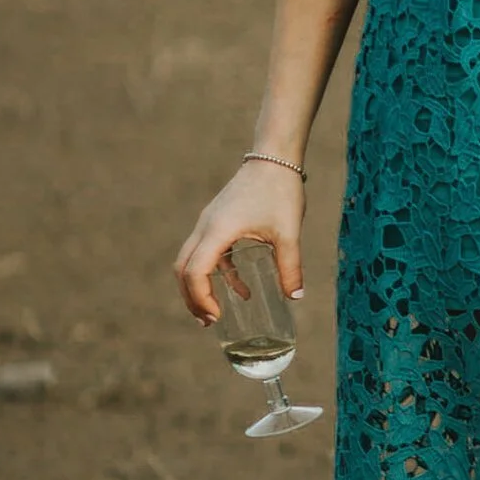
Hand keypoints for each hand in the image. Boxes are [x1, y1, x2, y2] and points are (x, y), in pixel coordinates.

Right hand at [174, 160, 305, 323]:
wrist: (274, 158)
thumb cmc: (280, 191)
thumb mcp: (288, 232)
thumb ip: (291, 266)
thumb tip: (296, 297)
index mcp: (217, 231)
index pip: (195, 271)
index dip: (201, 297)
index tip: (217, 316)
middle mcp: (205, 227)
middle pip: (183, 269)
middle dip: (191, 297)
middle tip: (208, 321)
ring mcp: (209, 223)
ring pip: (190, 260)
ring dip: (198, 287)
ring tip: (215, 312)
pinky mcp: (218, 221)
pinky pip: (208, 252)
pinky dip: (217, 273)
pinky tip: (241, 290)